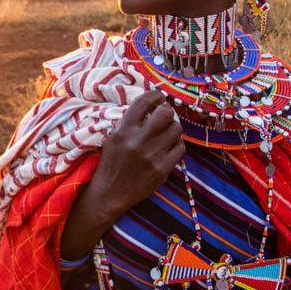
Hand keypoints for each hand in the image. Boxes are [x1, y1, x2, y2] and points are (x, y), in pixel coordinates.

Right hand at [89, 90, 183, 217]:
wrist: (109, 194)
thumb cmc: (111, 164)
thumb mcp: (113, 138)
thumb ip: (129, 122)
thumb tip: (152, 106)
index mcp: (123, 131)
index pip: (144, 102)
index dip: (155, 95)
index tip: (159, 97)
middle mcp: (138, 141)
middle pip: (165, 113)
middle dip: (167, 111)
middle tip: (164, 115)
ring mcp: (152, 155)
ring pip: (176, 129)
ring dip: (173, 128)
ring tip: (166, 133)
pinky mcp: (162, 169)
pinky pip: (180, 148)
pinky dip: (176, 145)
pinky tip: (168, 148)